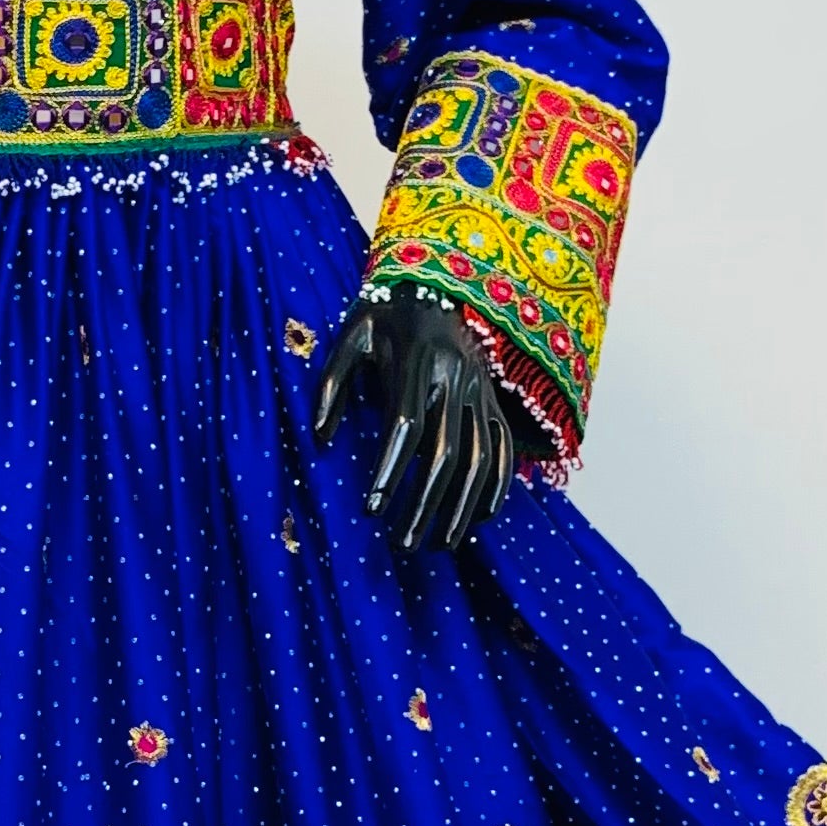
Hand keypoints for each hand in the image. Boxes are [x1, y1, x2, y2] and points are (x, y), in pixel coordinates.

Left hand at [312, 293, 516, 550]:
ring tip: (439, 544)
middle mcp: (456, 379)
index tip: (371, 510)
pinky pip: (505, 449)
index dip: (389, 472)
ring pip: (480, 459)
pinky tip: (479, 520)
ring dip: (462, 508)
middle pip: (445, 454)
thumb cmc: (385, 314)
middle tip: (403, 544)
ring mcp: (482, 391)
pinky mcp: (495, 400)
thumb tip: (322, 441)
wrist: (441, 280)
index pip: (405, 427)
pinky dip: (498, 487)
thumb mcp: (350, 335)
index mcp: (417, 363)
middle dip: (424, 505)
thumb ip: (332, 385)